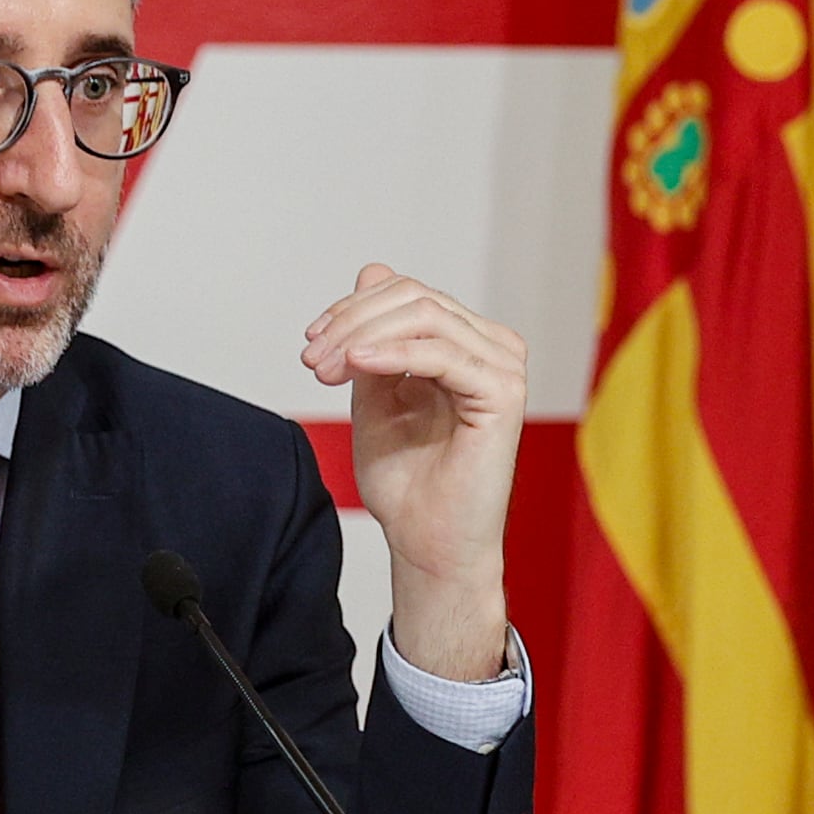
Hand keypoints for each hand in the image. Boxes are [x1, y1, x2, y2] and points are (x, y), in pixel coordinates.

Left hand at [304, 262, 523, 681]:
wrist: (426, 543)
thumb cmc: (406, 482)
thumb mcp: (375, 394)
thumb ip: (372, 338)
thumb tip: (372, 270)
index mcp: (468, 344)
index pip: (408, 295)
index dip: (352, 309)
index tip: (310, 345)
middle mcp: (493, 348)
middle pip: (415, 298)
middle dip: (351, 321)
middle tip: (312, 360)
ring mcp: (503, 368)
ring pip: (425, 316)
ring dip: (362, 335)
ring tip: (325, 367)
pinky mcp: (503, 394)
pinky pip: (441, 353)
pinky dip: (392, 353)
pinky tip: (355, 363)